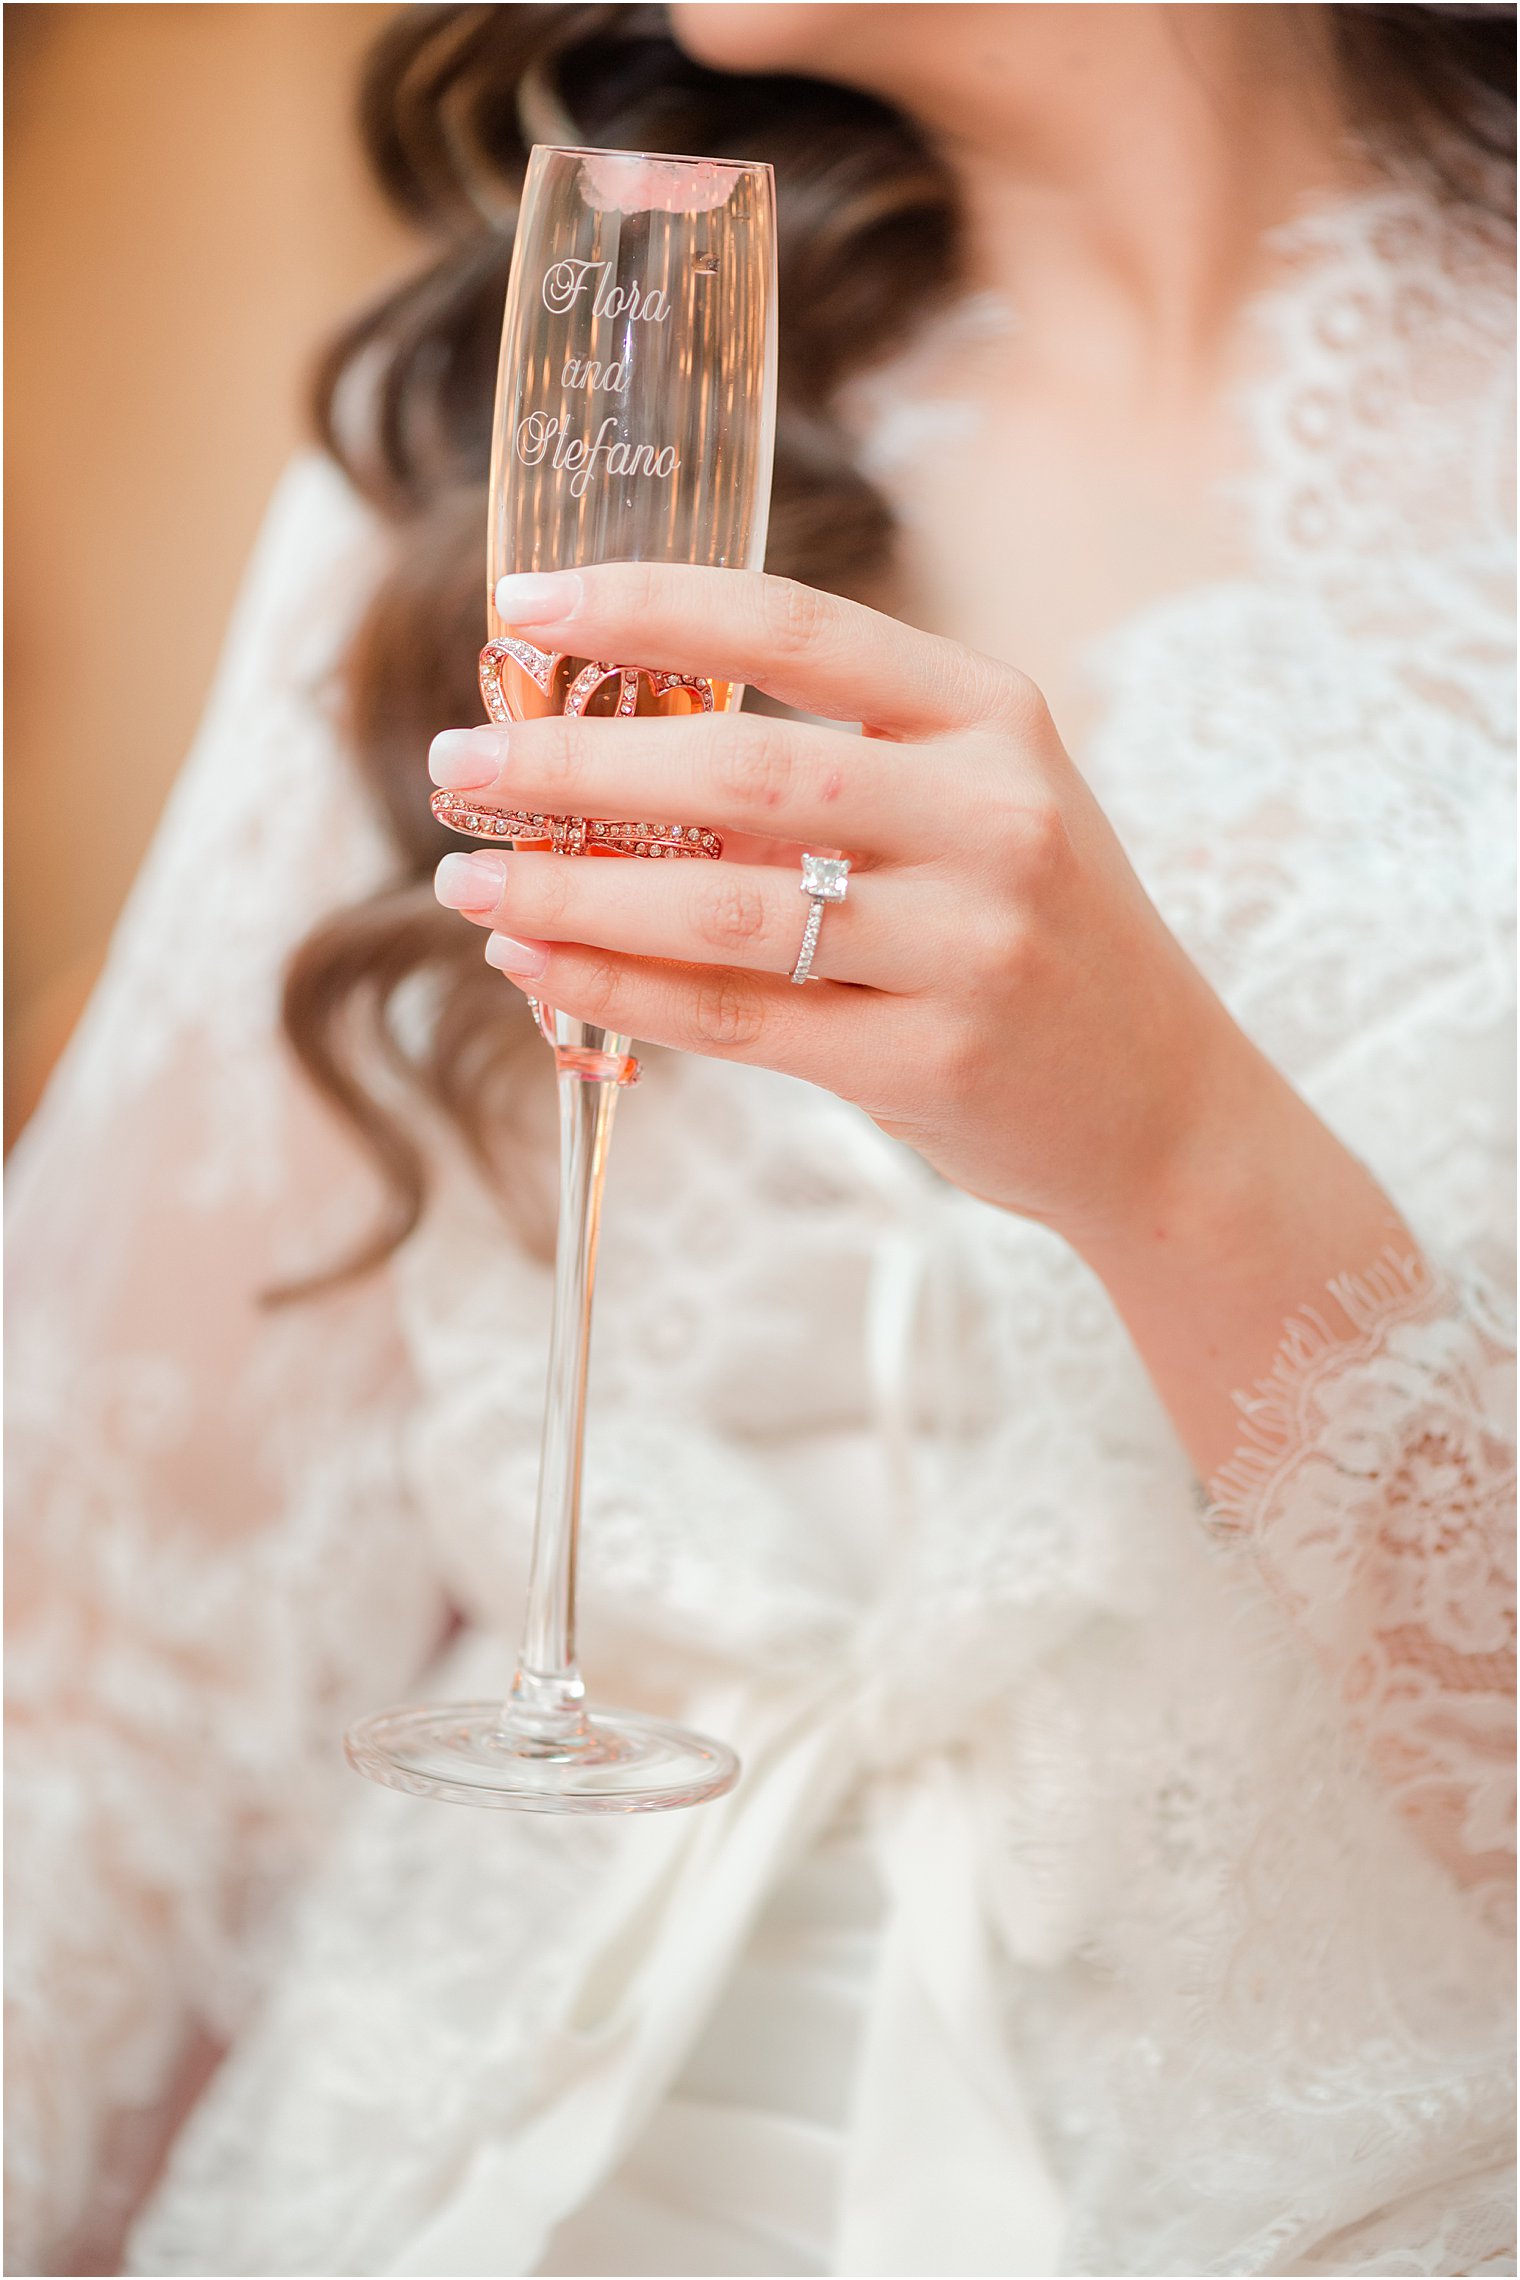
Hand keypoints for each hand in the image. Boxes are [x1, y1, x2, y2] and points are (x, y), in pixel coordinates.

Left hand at [426, 561, 1254, 1260]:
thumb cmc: (1037, 938)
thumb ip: (836, 765)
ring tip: (467, 875)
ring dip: (570, 886)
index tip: (523, 607)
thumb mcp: (978, 810)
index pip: (795, 626)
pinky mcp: (927, 1062)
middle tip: (458, 766)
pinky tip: (537, 960)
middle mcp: (991, 818)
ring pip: (722, 905)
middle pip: (741, 767)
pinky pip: (734, 1016)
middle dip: (573, 763)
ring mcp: (967, 945)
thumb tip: (609, 741)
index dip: (646, 607)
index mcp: (993, 718)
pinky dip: (616, 986)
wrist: (1160, 1109)